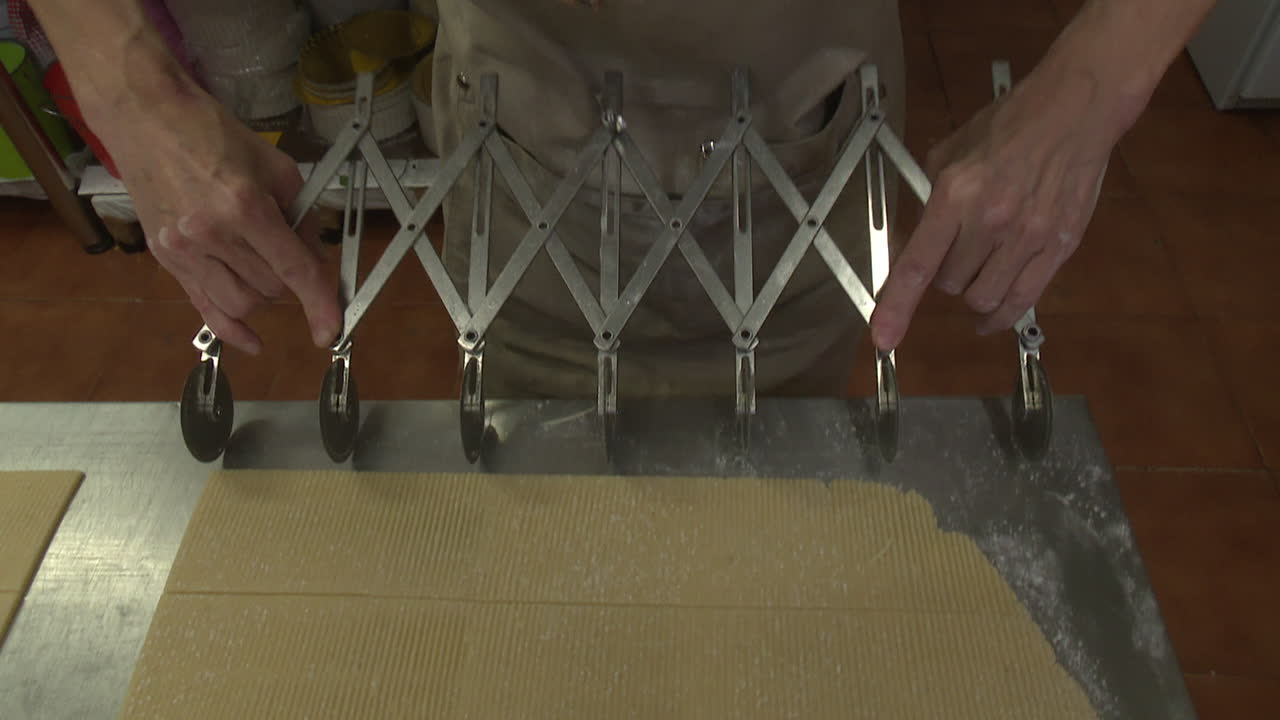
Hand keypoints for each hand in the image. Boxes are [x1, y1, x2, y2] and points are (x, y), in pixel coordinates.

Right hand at [91, 90, 340, 354]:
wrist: (148, 118)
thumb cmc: (214, 134)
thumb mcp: (277, 168)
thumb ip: (303, 218)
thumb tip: (318, 260)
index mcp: (245, 207)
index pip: (294, 270)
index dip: (320, 303)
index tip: (332, 329)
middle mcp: (211, 235)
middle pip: (271, 289)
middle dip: (290, 280)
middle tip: (287, 252)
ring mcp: (184, 250)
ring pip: (241, 305)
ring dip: (264, 297)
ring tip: (262, 266)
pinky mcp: (165, 259)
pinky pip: (204, 309)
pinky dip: (231, 331)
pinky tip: (253, 342)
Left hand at [869, 59, 1131, 349]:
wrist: (1075, 110)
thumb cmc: (1009, 125)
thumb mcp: (952, 151)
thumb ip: (930, 199)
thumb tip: (913, 240)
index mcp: (955, 194)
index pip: (918, 264)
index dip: (897, 306)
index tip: (883, 338)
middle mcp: (989, 221)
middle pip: (949, 283)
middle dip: (945, 275)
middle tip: (956, 252)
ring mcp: (1027, 237)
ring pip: (982, 298)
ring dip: (972, 292)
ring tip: (978, 271)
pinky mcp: (1058, 247)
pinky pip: (1021, 302)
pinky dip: (1000, 317)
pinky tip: (990, 319)